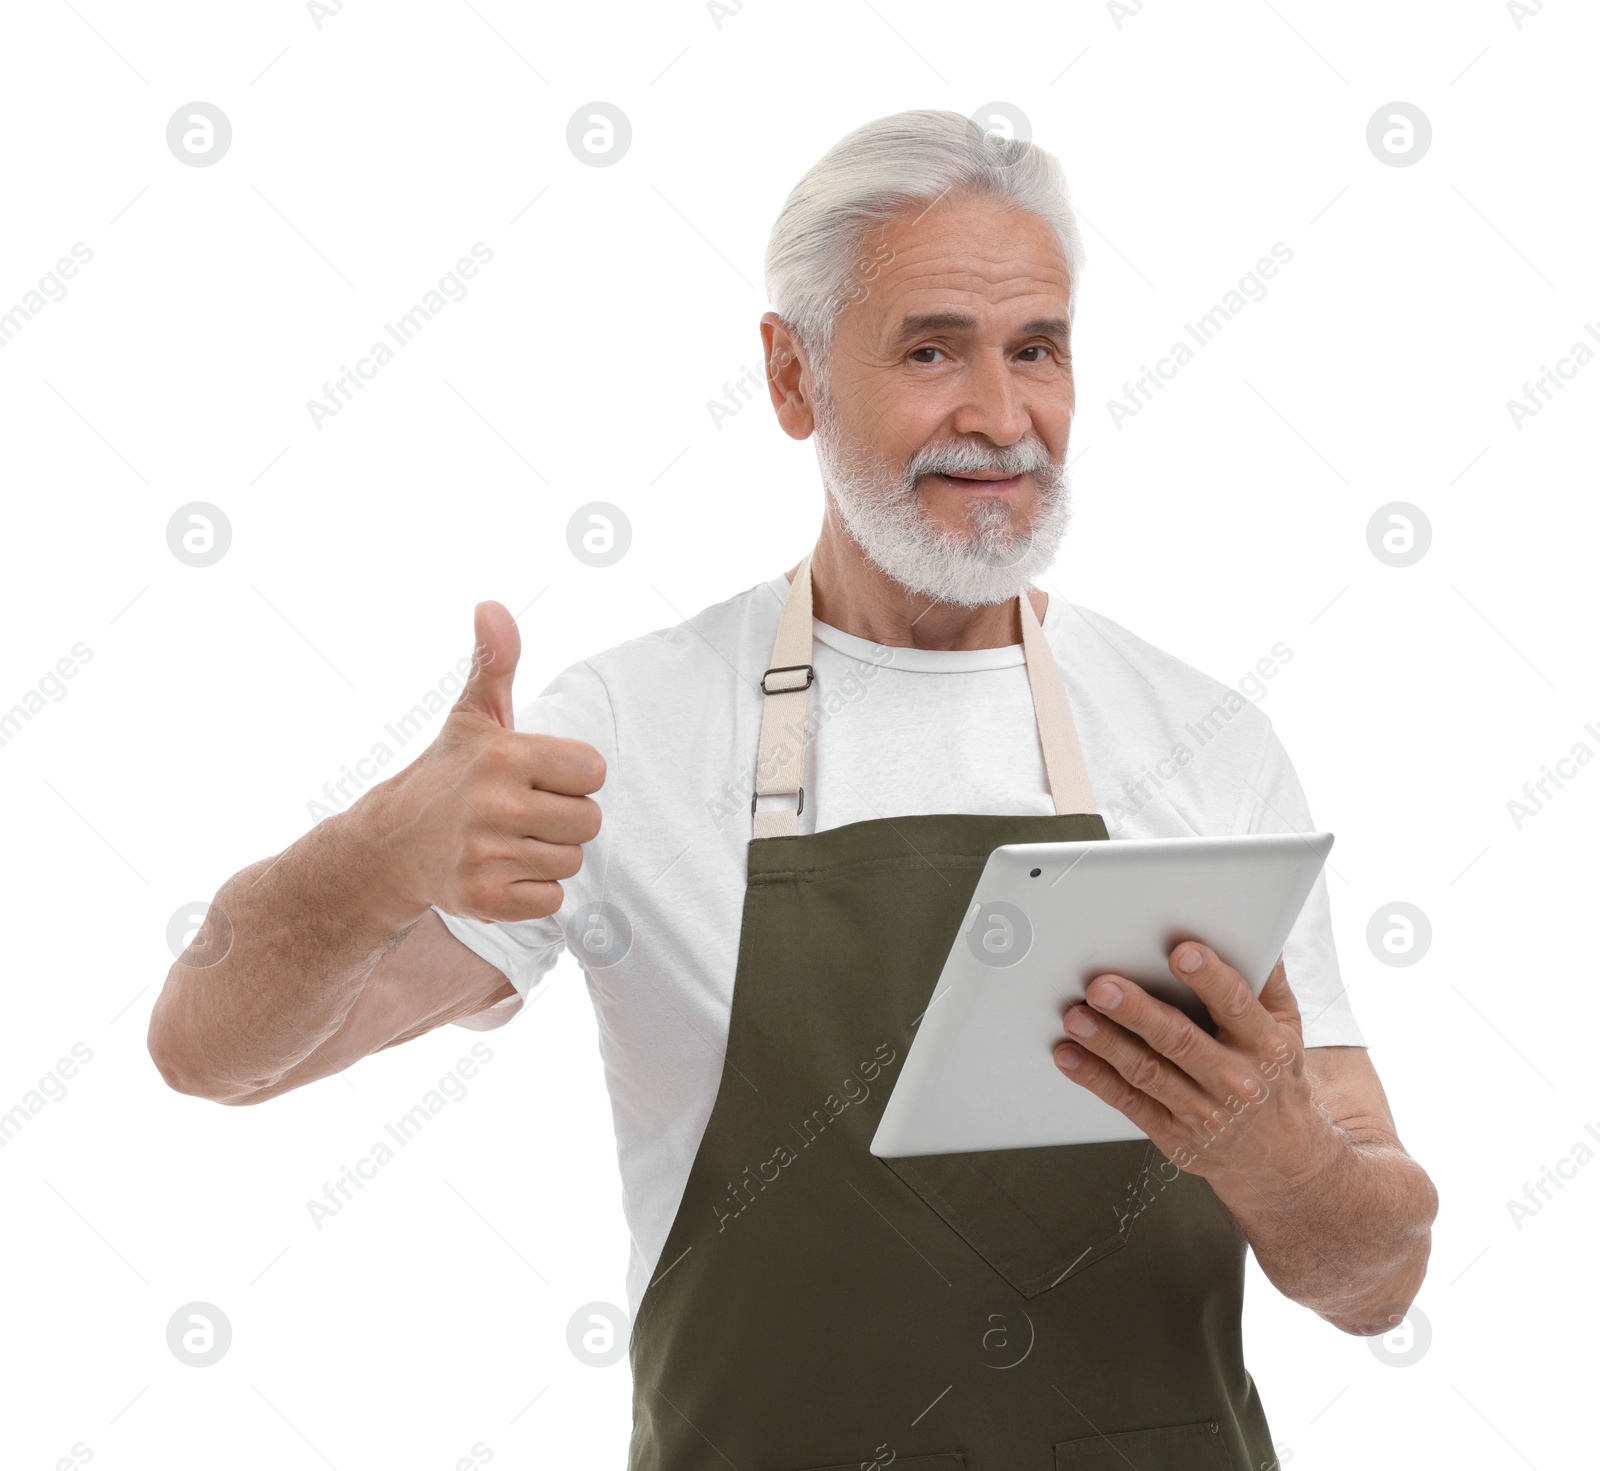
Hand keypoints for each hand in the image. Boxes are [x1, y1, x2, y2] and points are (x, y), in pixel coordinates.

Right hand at [360, 601, 604, 924]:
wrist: (391, 846)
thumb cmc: (449, 772)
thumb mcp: (473, 715)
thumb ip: (495, 661)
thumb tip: (491, 606)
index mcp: (504, 755)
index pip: (593, 771)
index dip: (570, 776)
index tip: (535, 776)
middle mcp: (495, 805)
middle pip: (589, 821)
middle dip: (562, 818)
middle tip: (520, 812)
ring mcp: (487, 855)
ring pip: (571, 861)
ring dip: (547, 854)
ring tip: (508, 840)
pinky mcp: (485, 899)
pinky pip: (552, 899)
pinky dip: (534, 891)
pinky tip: (501, 870)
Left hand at [1053, 942, 1339, 1192]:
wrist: (1282, 1157)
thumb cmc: (1275, 1077)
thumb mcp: (1286, 1027)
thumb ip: (1267, 979)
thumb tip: (1257, 930)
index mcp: (1264, 1043)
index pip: (1235, 1004)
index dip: (1208, 978)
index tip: (1181, 952)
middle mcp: (1233, 1079)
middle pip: (1179, 1040)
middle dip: (1137, 1011)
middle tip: (1102, 987)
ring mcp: (1203, 1111)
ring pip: (1147, 1072)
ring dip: (1106, 1043)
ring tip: (1077, 1018)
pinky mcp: (1175, 1135)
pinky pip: (1128, 1102)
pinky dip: (1095, 1078)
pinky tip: (1071, 1056)